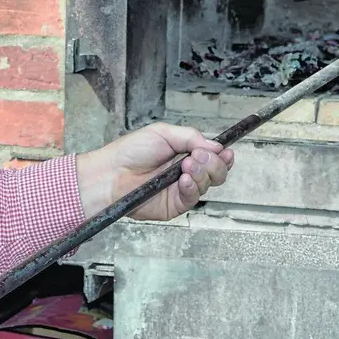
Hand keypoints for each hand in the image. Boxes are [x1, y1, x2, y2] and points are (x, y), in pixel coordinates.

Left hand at [76, 122, 233, 220]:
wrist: (111, 173)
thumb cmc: (131, 151)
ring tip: (185, 165)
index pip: (213, 157)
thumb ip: (191, 137)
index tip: (226, 152)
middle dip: (214, 163)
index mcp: (185, 154)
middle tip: (197, 156)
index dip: (223, 155)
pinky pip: (193, 198)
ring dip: (202, 172)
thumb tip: (215, 145)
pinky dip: (193, 187)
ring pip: (208, 184)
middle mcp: (187, 172)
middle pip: (217, 172)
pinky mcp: (175, 205)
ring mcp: (182, 190)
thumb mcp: (163, 133)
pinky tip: (184, 179)